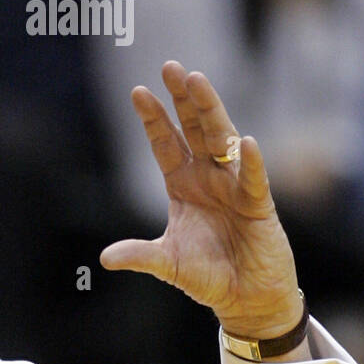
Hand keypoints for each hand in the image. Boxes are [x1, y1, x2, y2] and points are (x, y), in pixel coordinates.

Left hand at [100, 62, 303, 340]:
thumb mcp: (166, 264)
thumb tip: (104, 259)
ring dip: (211, 111)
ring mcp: (234, 187)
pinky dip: (251, 162)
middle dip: (182, 99)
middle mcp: (208, 178)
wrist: (244, 297)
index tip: (138, 91)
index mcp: (183, 186)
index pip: (165, 144)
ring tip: (198, 82)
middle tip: (170, 66)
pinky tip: (246, 141)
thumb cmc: (207, 275)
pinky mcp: (259, 205)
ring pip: (222, 141)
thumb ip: (139, 256)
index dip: (153, 119)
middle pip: (194, 130)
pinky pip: (254, 179)